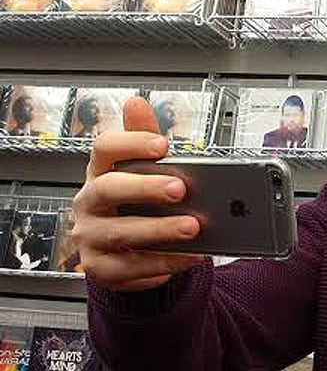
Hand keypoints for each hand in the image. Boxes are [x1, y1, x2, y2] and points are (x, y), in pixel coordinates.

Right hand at [72, 97, 202, 291]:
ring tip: (193, 228)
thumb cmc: (134, 202)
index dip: (131, 143)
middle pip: (109, 189)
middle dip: (145, 188)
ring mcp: (91, 236)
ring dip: (161, 230)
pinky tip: (189, 256)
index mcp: (99, 172)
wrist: (121, 249)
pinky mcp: (102, 268)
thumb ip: (143, 137)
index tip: (162, 144)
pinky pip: (131, 268)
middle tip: (180, 189)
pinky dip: (163, 263)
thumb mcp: (140, 168)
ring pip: (121, 233)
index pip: (104, 149)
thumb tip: (136, 102)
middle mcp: (89, 203)